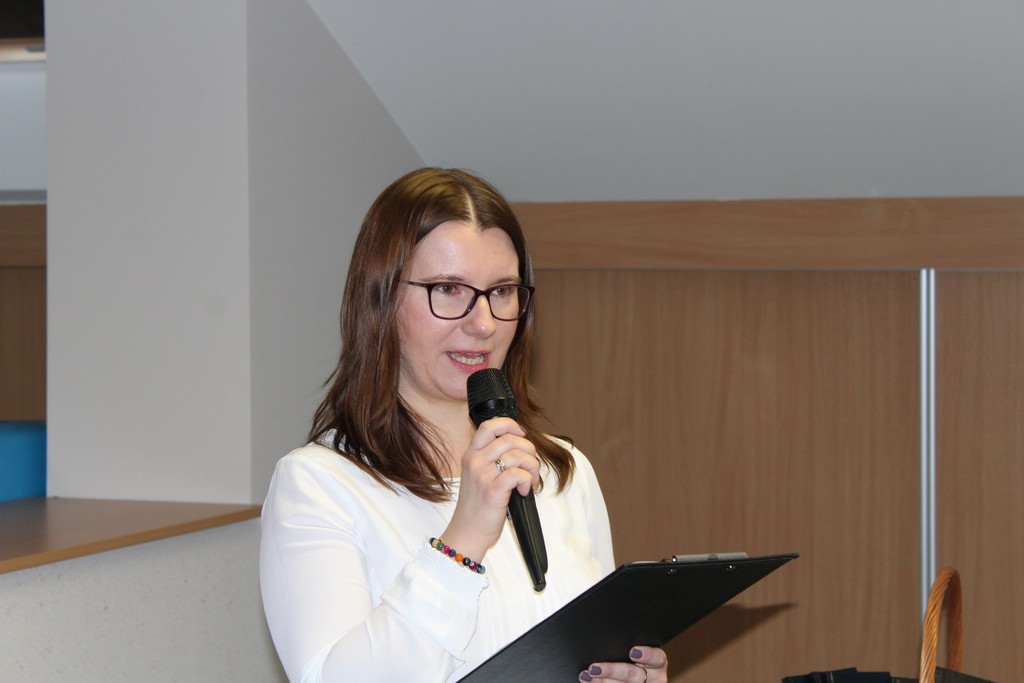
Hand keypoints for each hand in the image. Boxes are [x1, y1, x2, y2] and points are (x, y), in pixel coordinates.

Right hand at [441, 417, 540, 560]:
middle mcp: (474, 461)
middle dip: (528, 449)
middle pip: (508, 438)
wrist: (467, 533)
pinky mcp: (492, 491)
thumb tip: (520, 447)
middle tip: (531, 464)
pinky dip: (527, 480)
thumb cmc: (476, 507)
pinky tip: (523, 490)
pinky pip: (518, 474)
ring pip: (517, 455)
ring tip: (530, 480)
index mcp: (470, 455)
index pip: (489, 426)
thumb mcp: (477, 476)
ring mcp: (482, 475)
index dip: (510, 425)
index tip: (521, 434)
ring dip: (532, 466)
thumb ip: (491, 459)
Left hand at [579, 646, 667, 682]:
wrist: (625, 675)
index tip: (633, 651)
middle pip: (635, 675)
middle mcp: (653, 678)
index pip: (658, 659)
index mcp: (657, 664)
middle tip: (595, 668)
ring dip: (603, 682)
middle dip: (613, 671)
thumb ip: (627, 644)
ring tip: (588, 674)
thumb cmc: (629, 656)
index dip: (648, 655)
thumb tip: (607, 632)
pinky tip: (588, 680)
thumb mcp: (633, 649)